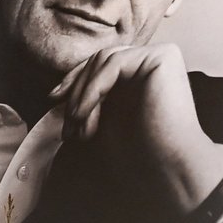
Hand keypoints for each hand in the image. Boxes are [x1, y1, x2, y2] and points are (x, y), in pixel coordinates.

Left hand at [48, 44, 222, 214]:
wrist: (169, 166)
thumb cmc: (140, 151)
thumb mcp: (103, 119)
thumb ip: (88, 99)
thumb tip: (57, 90)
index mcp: (144, 73)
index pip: (100, 65)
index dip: (74, 80)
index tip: (53, 100)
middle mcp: (155, 60)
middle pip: (99, 60)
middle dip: (77, 89)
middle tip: (68, 122)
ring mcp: (161, 55)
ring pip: (103, 60)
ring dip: (83, 92)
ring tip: (77, 122)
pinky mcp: (164, 56)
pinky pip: (113, 62)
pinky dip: (93, 88)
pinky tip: (84, 114)